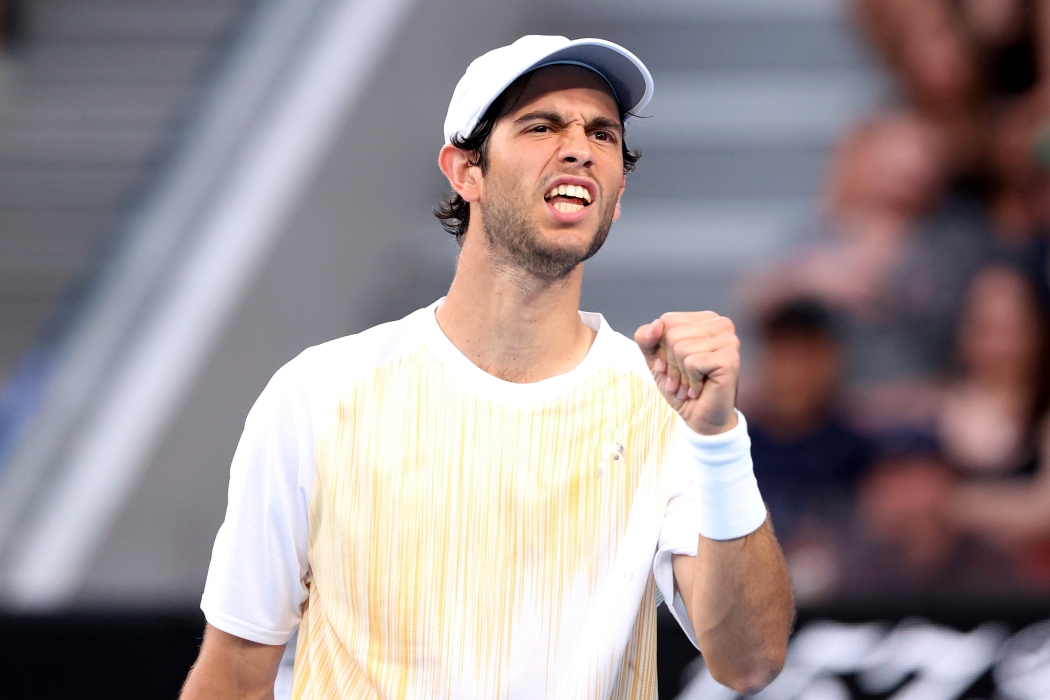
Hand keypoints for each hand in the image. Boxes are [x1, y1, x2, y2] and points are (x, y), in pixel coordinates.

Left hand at [634, 312, 739, 434]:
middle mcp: (721, 325)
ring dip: (680, 375)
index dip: (661, 347)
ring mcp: (729, 341)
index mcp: (705, 319)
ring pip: (681, 348)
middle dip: (670, 363)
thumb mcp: (655, 358)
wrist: (701, 418)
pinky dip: (690, 381)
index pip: (667, 320)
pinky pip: (692, 362)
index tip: (669, 366)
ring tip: (689, 386)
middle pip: (672, 334)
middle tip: (680, 380)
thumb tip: (655, 324)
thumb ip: (646, 338)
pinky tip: (699, 389)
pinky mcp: (730, 359)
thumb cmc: (681, 386)